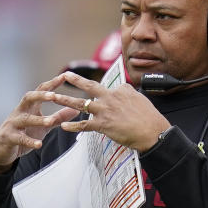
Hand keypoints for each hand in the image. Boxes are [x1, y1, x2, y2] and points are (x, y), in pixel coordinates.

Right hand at [0, 76, 78, 173]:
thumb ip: (58, 117)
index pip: (41, 91)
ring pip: (25, 119)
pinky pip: (19, 138)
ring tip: (50, 121)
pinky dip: (29, 141)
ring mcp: (13, 124)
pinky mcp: (9, 137)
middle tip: (54, 95)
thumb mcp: (43, 125)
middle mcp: (20, 111)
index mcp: (30, 106)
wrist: (1, 149)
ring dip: (37, 119)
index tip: (64, 76)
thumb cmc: (23, 133)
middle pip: (29, 98)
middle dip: (40, 95)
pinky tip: (39, 144)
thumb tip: (75, 110)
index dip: (52, 83)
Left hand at [53, 72, 170, 152]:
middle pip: (89, 86)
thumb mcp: (140, 98)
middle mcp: (110, 98)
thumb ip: (128, 93)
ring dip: (65, 100)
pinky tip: (63, 126)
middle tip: (64, 76)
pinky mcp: (103, 125)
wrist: (153, 132)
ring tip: (54, 97)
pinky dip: (72, 126)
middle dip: (75, 80)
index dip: (106, 95)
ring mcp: (104, 111)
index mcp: (120, 90)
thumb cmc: (150, 118)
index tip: (108, 100)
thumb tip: (124, 88)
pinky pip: (84, 125)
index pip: (108, 88)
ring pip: (81, 103)